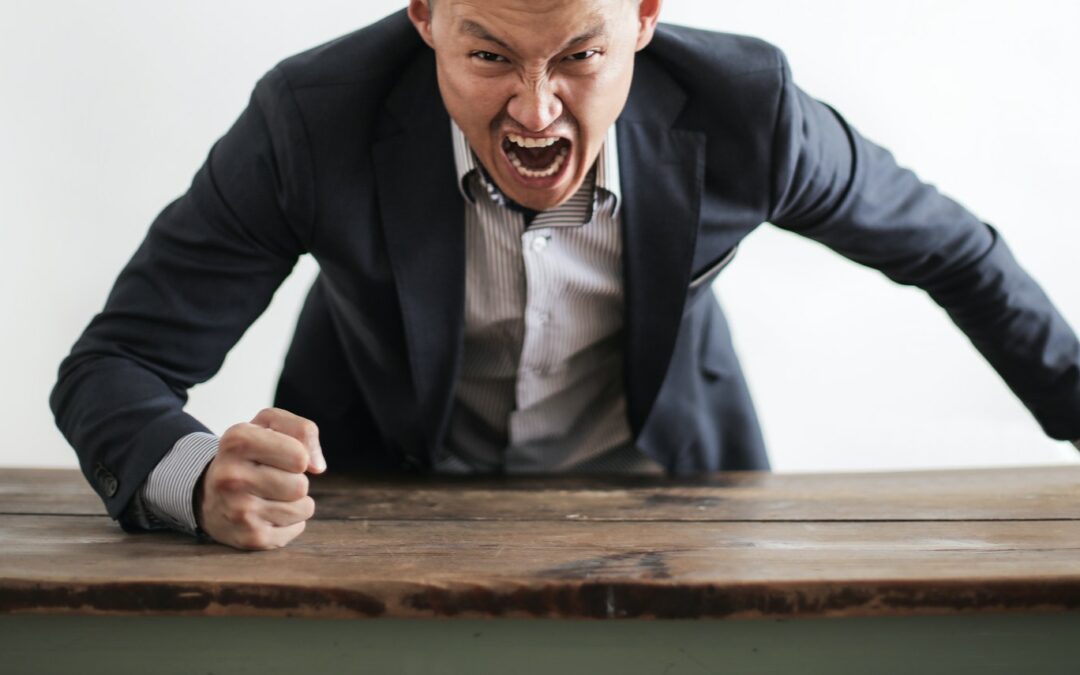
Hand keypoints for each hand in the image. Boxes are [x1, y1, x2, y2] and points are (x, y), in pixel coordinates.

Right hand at [196, 408, 326, 549]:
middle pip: (301, 485)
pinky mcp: (250, 538)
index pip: (299, 455)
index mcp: (237, 441)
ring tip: (270, 495)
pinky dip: (291, 521)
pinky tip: (267, 513)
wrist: (208, 494)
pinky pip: (298, 528)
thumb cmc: (249, 454)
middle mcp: (232, 476)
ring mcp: (239, 511)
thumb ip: (303, 430)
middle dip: (296, 480)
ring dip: (296, 501)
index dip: (299, 455)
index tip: (281, 456)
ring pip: (304, 508)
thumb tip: (318, 467)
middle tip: (272, 478)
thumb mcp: (268, 425)